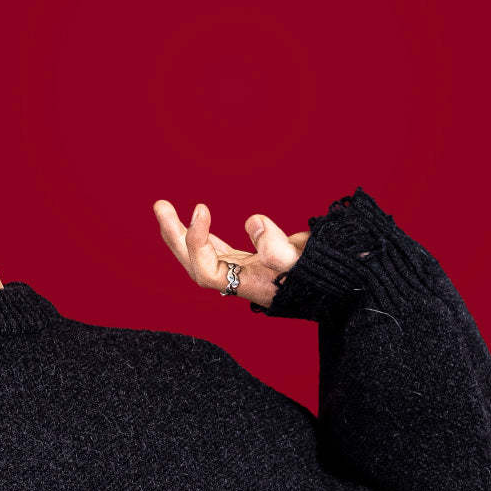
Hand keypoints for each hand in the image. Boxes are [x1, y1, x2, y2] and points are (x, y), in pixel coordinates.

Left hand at [151, 200, 310, 307]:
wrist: (331, 284)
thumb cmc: (317, 274)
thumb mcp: (300, 261)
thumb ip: (277, 246)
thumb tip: (253, 222)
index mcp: (241, 285)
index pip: (205, 268)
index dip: (197, 240)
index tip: (201, 207)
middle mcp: (234, 281)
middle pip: (193, 262)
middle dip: (175, 234)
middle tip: (159, 205)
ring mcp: (236, 271)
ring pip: (200, 253)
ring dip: (181, 232)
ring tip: (163, 207)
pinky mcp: (243, 261)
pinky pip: (213, 248)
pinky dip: (201, 233)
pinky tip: (194, 218)